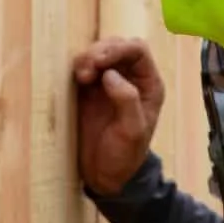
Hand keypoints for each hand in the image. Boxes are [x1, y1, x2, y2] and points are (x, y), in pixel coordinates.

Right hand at [73, 37, 164, 196]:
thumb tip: (110, 74)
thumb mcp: (132, 131)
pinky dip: (78, 68)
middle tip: (86, 70)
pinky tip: (75, 78)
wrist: (105, 176)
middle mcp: (130, 78)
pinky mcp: (89, 90)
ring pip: (98, 54)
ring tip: (80, 76)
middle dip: (100, 51)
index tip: (100, 61)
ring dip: (87, 58)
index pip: (138, 50)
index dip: (119, 48)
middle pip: (117, 46)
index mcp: (148, 84)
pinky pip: (83, 68)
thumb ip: (126, 100)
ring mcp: (108, 83)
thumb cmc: (124, 156)